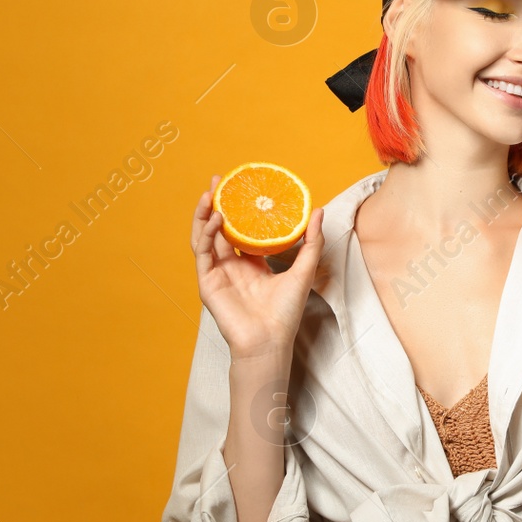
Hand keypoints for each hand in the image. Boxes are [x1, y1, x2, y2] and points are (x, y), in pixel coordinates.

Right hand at [190, 176, 325, 358]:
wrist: (270, 341)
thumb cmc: (285, 313)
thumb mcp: (303, 270)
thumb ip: (311, 242)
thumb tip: (318, 211)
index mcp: (251, 263)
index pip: (240, 229)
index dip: (237, 208)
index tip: (239, 185)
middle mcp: (231, 266)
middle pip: (218, 228)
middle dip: (216, 203)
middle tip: (218, 180)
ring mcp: (217, 273)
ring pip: (205, 237)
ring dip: (205, 214)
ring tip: (211, 193)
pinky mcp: (207, 283)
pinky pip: (203, 253)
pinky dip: (207, 234)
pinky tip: (217, 219)